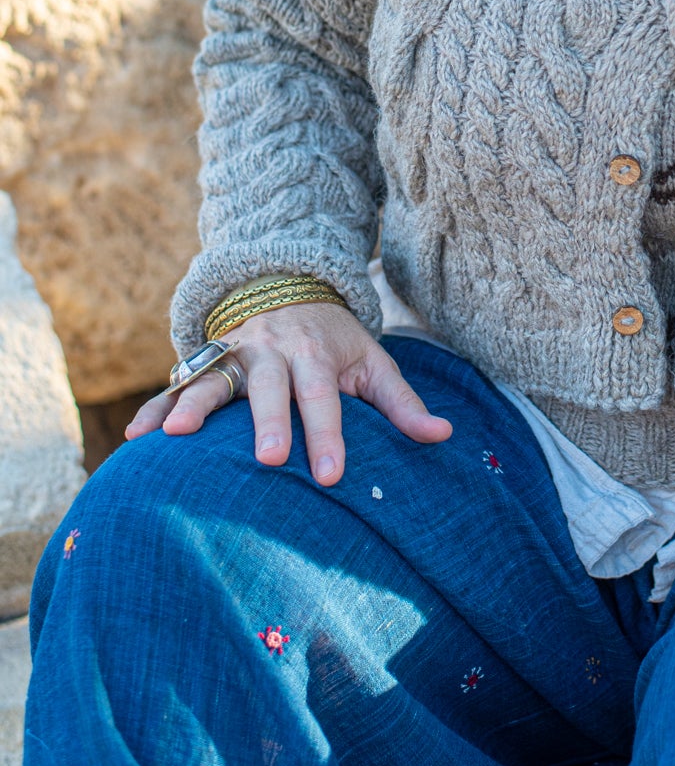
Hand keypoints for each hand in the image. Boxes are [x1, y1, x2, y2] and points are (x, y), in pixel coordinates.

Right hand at [126, 302, 451, 484]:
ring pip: (214, 379)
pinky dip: (157, 408)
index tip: (332, 476)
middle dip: (268, 422)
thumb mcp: (373, 362)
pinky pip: (178, 385)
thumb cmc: (335, 343)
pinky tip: (137, 438)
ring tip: (178, 438)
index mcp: (316, 353)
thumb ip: (402, 404)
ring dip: (195, 406)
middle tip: (269, 459)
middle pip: (270, 387)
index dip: (329, 436)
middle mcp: (272, 351)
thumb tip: (445, 435)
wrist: (288, 289)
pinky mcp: (206, 362)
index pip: (324, 398)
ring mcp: (234, 354)